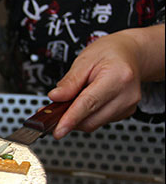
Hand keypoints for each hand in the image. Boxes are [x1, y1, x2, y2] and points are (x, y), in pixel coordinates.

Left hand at [47, 26, 164, 138]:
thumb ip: (69, 81)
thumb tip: (55, 97)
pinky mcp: (126, 112)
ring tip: (73, 99)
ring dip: (77, 118)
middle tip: (54, 110)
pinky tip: (86, 102)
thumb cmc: (109, 53)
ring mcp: (128, 105)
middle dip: (69, 118)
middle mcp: (127, 94)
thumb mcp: (85, 60)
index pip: (90, 103)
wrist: (129, 54)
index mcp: (117, 76)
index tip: (58, 130)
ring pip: (94, 123)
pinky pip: (100, 121)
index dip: (71, 118)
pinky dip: (87, 116)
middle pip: (91, 120)